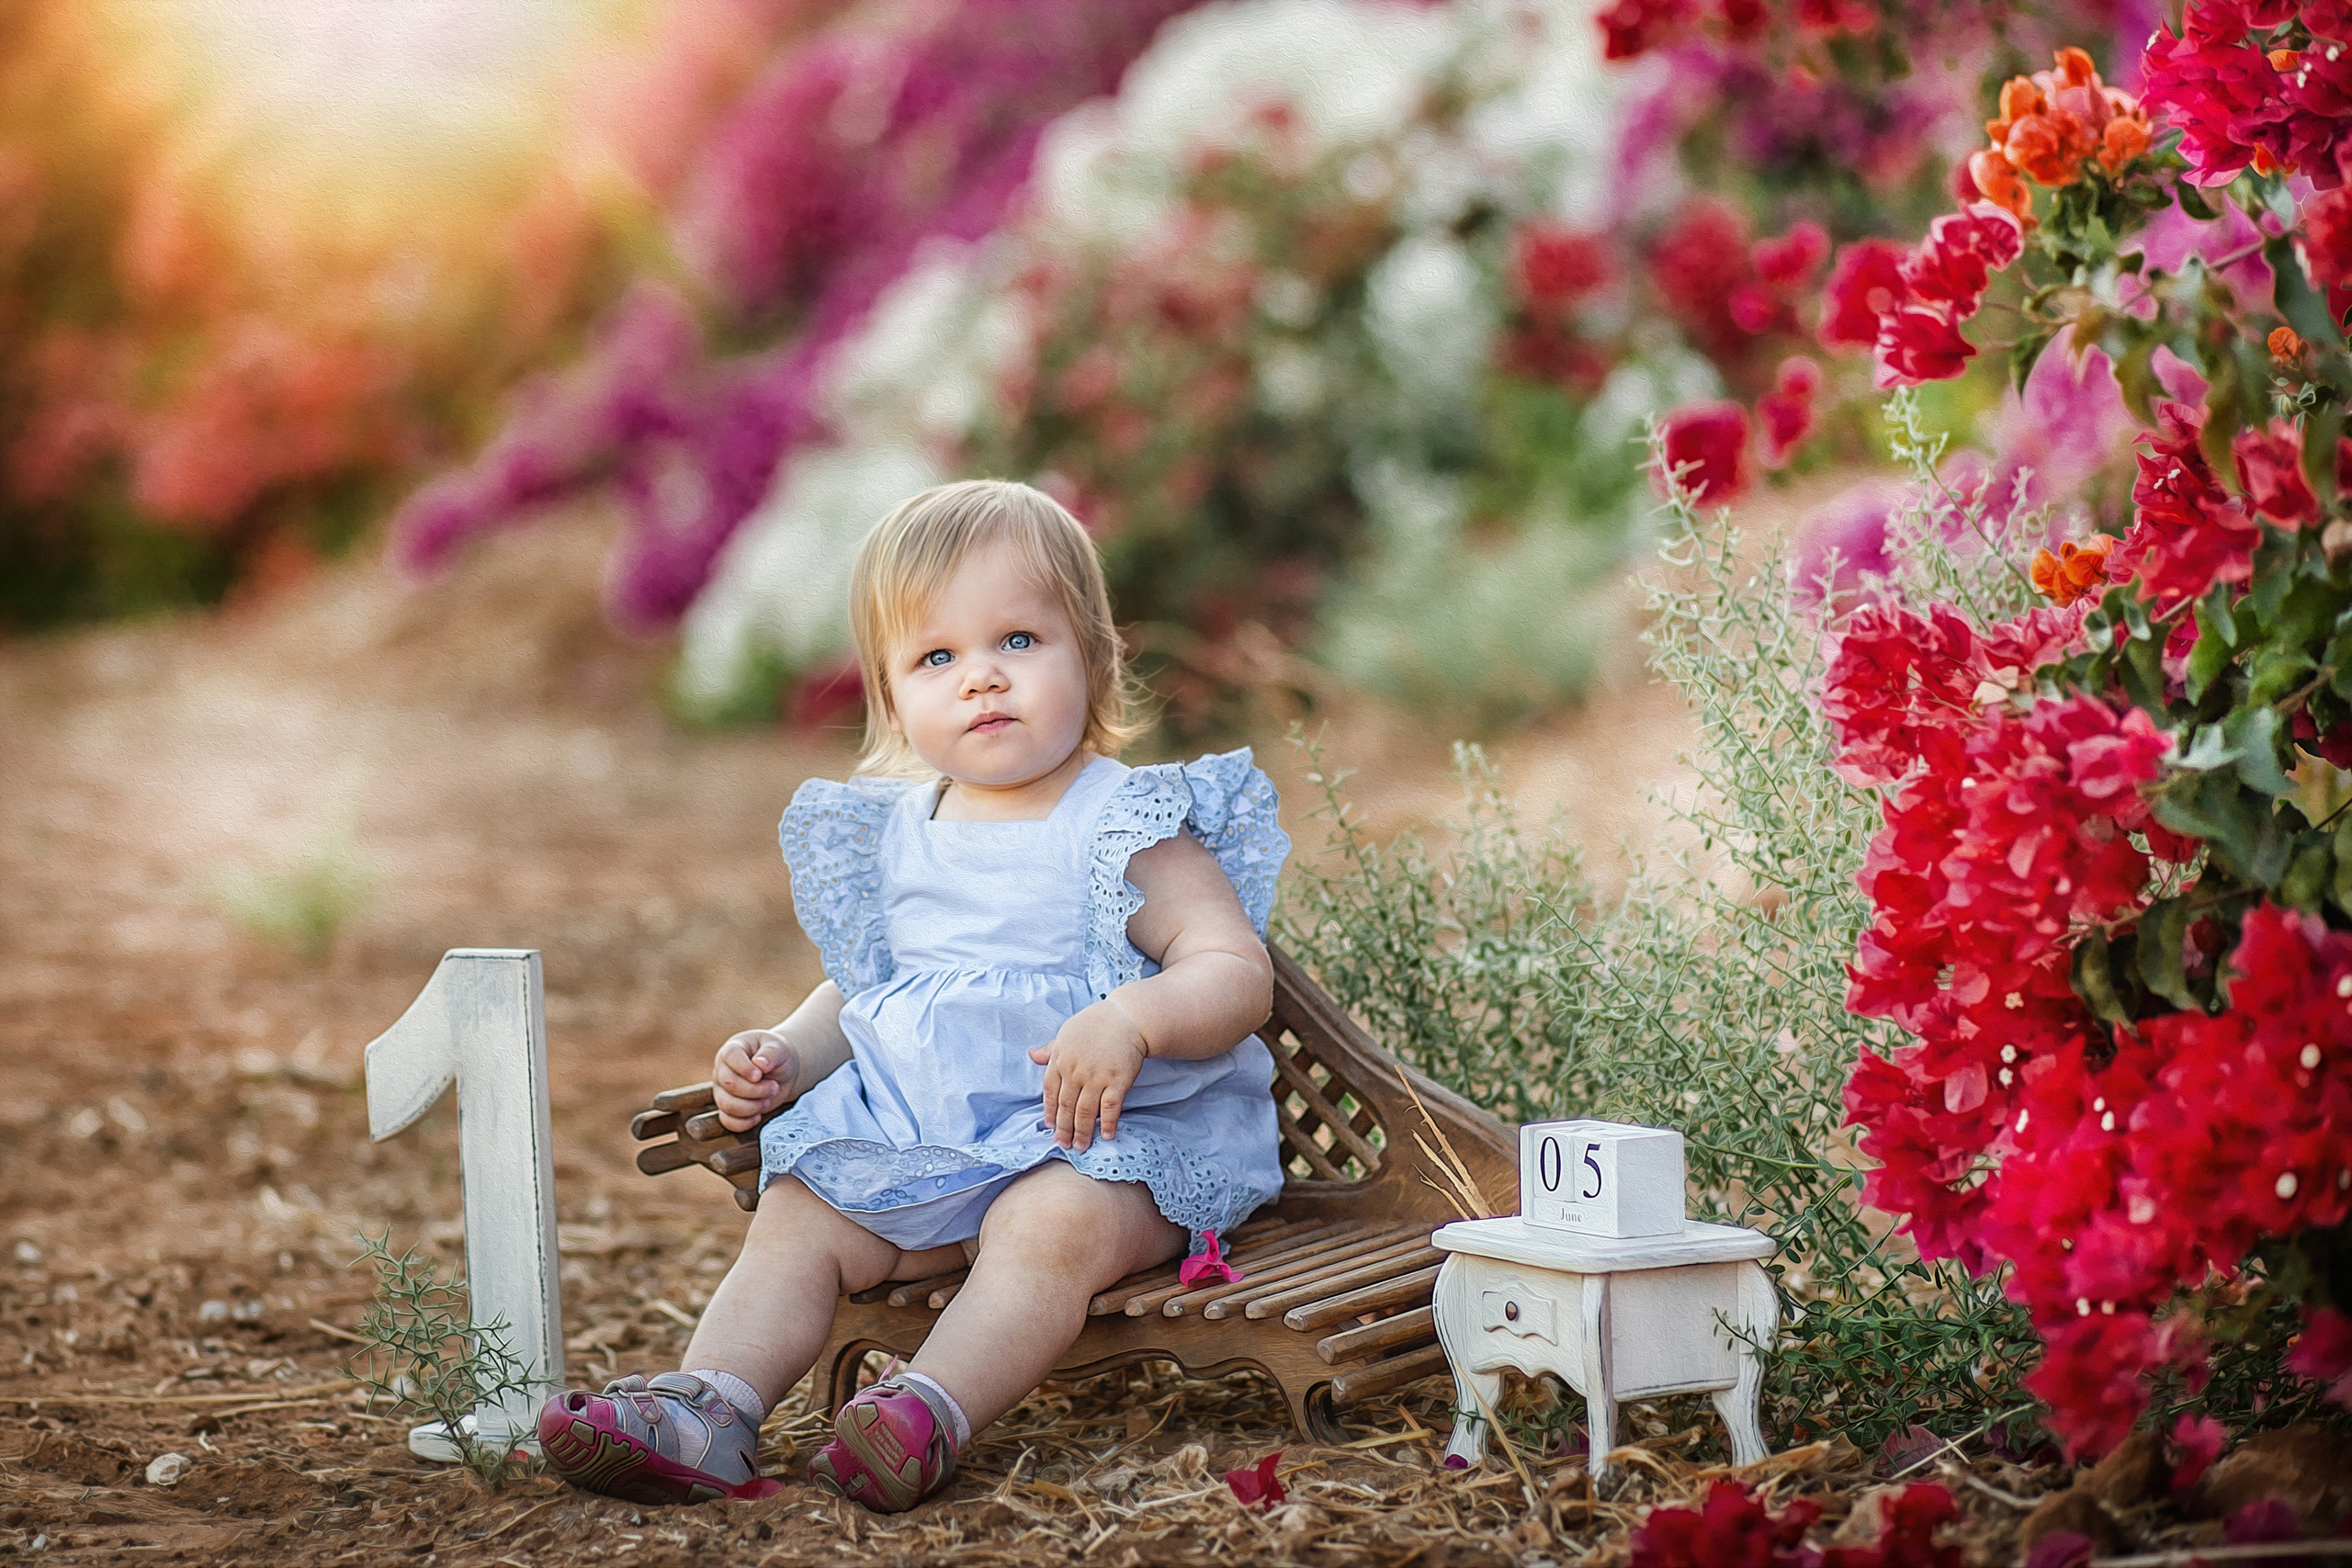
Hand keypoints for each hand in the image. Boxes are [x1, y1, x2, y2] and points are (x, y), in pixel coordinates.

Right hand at [713, 1029, 796, 1131]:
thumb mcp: (779, 1048)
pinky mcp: (727, 1107)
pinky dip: (743, 1123)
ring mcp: (722, 1090)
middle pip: (730, 1084)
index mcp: (733, 1049)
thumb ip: (771, 1052)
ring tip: (768, 1100)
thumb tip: (760, 1064)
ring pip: (728, 1105)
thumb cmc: (777, 1056)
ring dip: (752, 1107)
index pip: (730, 1057)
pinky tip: (758, 1117)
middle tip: (774, 1087)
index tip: (760, 1075)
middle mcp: (722, 1070)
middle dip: (756, 1090)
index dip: (744, 1068)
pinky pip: (727, 1121)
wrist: (780, 1073)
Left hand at [1028, 1001, 1146, 1150]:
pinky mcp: (1117, 1081)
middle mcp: (1075, 1072)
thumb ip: (1050, 1050)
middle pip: (1066, 1107)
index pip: (1050, 1093)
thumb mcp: (1066, 1033)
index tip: (1050, 1127)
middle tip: (1063, 1144)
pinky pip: (1110, 1108)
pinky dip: (1108, 1123)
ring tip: (1081, 1146)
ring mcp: (1096, 1077)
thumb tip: (1032, 1055)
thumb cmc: (1095, 1024)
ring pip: (1085, 1112)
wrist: (1126, 1017)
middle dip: (1064, 1129)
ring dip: (1082, 1132)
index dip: (1049, 1112)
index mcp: (1060, 1060)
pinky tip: (1107, 1135)